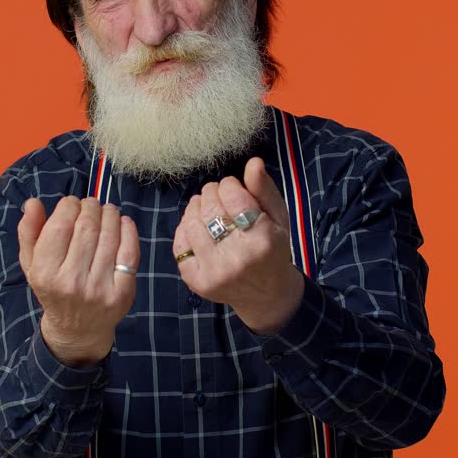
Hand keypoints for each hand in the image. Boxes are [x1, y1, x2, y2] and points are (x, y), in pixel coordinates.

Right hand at [18, 196, 139, 366]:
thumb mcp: (31, 264)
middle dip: (91, 207)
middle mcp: (71, 283)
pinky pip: (130, 253)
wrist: (77, 329)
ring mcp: (99, 289)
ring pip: (109, 236)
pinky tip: (122, 222)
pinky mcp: (122, 293)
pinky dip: (128, 231)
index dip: (69, 206)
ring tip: (106, 210)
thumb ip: (28, 232)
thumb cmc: (53, 288)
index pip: (60, 227)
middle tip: (91, 204)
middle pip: (87, 228)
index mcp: (45, 274)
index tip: (71, 203)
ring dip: (110, 214)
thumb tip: (33, 203)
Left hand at [172, 157, 304, 334]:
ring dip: (195, 207)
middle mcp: (237, 257)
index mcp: (262, 239)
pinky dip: (184, 230)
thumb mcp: (278, 218)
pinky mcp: (197, 281)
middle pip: (210, 208)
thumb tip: (252, 162)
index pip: (233, 196)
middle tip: (217, 195)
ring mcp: (214, 271)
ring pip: (192, 223)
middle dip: (211, 193)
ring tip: (205, 206)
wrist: (266, 295)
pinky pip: (180, 245)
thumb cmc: (274, 249)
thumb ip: (264, 190)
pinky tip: (196, 227)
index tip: (232, 187)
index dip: (228, 184)